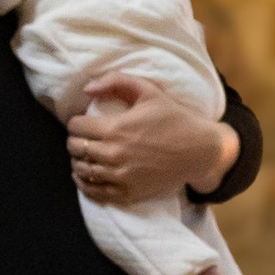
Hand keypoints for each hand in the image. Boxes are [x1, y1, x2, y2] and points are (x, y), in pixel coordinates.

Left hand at [66, 75, 237, 207]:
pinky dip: (84, 183)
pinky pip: (94, 191)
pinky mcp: (127, 193)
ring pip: (81, 170)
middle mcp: (113, 154)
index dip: (76, 122)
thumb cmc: (174, 118)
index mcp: (115, 128)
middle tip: (84, 137)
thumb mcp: (149, 90)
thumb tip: (87, 88)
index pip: (75, 127)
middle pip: (75, 148)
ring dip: (78, 161)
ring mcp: (119, 176)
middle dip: (76, 140)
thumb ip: (115, 82)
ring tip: (85, 155)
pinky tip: (86, 176)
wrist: (199, 151)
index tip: (83, 122)